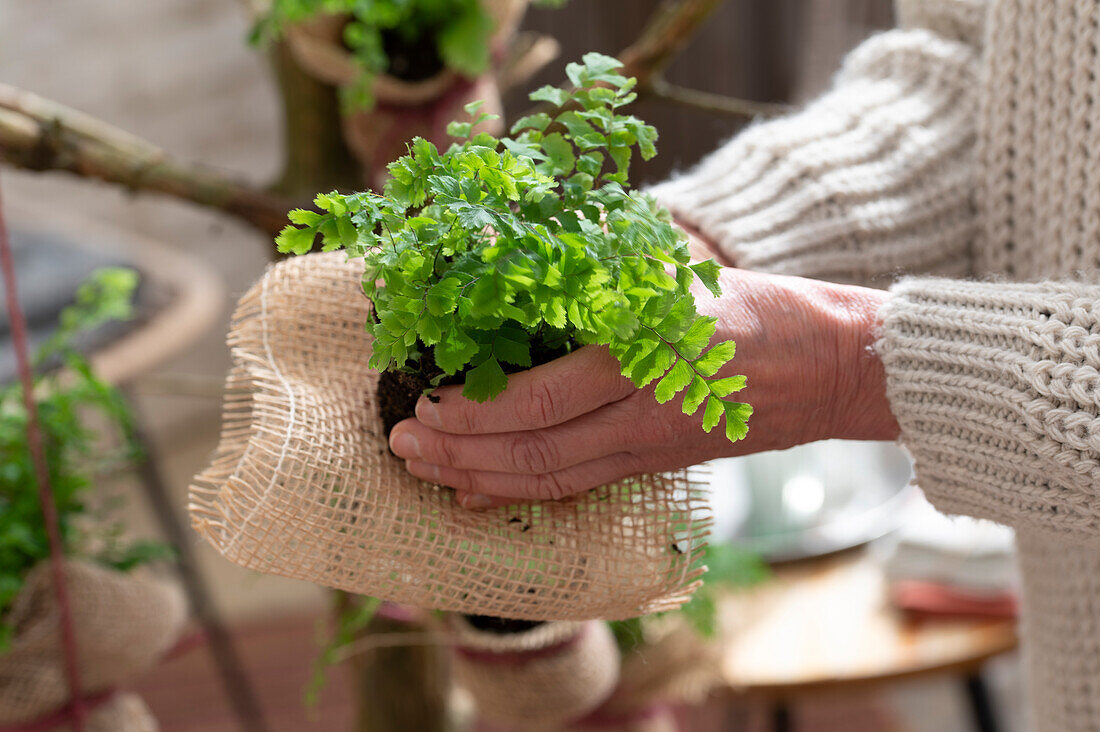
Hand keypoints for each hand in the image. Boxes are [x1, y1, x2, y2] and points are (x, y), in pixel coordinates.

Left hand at [388, 267, 898, 507]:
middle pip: (536, 450)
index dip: (480, 411)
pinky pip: (582, 487)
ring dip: (484, 480)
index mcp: (646, 359)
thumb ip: (612, 275)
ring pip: (553, 479)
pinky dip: (527, 493)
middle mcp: (643, 414)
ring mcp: (652, 446)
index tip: (429, 402)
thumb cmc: (764, 308)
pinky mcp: (660, 461)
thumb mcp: (688, 274)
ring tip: (429, 473)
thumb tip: (528, 256)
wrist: (838, 366)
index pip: (546, 400)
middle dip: (461, 453)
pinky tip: (485, 493)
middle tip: (403, 446)